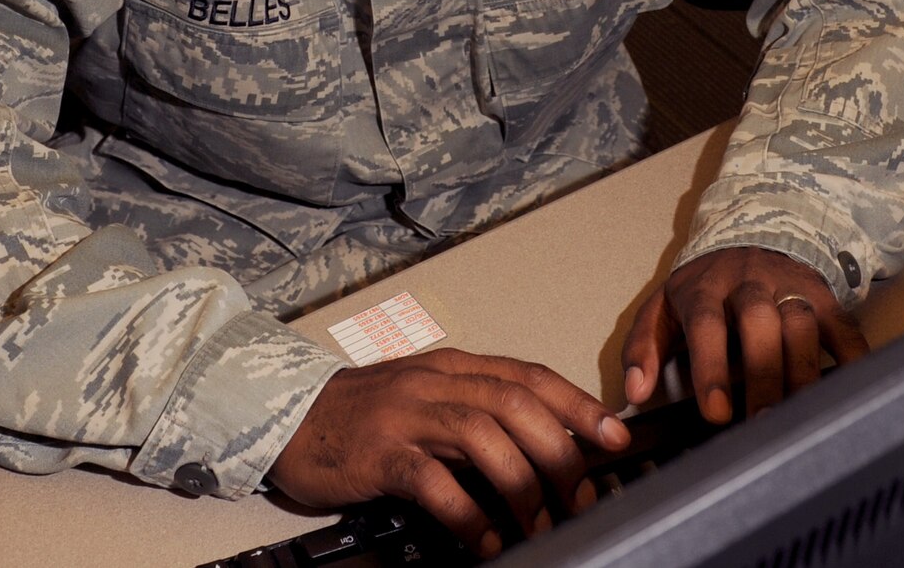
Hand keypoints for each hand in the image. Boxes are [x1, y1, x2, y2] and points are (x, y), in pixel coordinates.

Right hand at [268, 347, 630, 558]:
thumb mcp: (428, 398)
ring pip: (482, 436)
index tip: (615, 435)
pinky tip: (486, 536)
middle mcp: (436, 382)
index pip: (530, 376)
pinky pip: (433, 481)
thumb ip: (478, 412)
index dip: (578, 404)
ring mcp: (406, 414)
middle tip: (582, 492)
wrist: (288, 416)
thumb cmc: (364, 413)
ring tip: (540, 523)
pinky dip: (467, 511)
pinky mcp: (379, 453)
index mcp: (455, 367)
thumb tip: (543, 444)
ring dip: (521, 484)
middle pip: (515, 404)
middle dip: (559, 450)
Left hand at [621, 246, 869, 424]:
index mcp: (705, 287)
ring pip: (802, 324)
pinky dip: (852, 357)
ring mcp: (790, 286)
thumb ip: (642, 348)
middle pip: (759, 322)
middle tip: (761, 423)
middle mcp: (750, 283)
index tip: (715, 413)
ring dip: (802, 372)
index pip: (706, 323)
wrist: (751, 234)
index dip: (711, 367)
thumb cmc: (703, 287)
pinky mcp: (823, 296)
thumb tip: (634, 393)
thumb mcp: (662, 307)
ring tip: (800, 418)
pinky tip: (851, 390)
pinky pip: (843, 325)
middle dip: (762, 374)